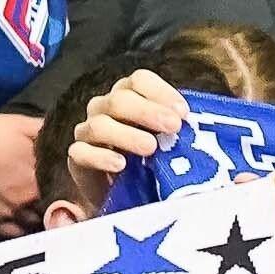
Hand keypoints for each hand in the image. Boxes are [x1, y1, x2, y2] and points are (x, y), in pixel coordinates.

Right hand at [62, 69, 183, 210]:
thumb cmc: (148, 158)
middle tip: (173, 126)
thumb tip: (197, 124)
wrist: (123, 193)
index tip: (183, 112)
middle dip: (148, 111)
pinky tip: (120, 164)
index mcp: (127, 95)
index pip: (139, 80)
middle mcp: (104, 108)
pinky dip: (101, 157)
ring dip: (127, 135)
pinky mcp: (78, 158)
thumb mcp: (166, 139)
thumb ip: (176, 128)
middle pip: (119, 99)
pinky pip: (81, 152)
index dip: (161, 92)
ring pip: (100, 125)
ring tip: (151, 148)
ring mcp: (88, 132)